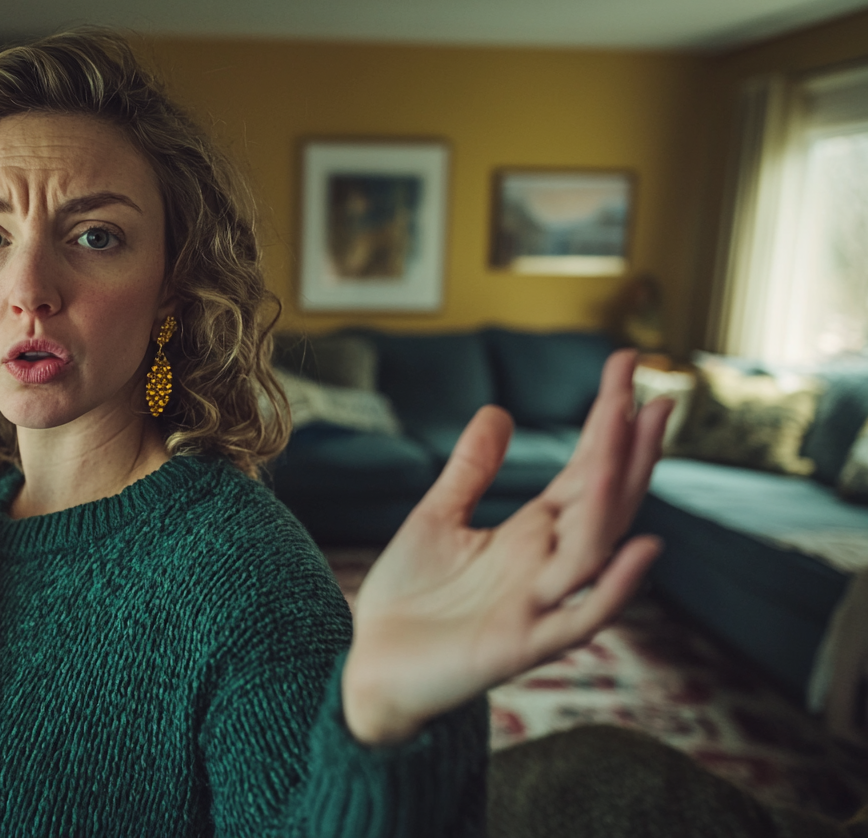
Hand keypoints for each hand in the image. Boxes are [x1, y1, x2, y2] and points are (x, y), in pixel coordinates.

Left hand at [343, 349, 670, 745]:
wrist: (373, 666)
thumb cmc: (409, 598)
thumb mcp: (436, 518)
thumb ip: (471, 471)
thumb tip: (499, 410)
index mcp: (531, 534)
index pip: (584, 470)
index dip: (607, 422)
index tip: (627, 366)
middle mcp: (546, 565)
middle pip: (604, 502)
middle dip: (630, 450)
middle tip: (658, 394)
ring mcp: (539, 605)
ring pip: (595, 547)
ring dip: (617, 495)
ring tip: (634, 440)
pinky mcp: (522, 645)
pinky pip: (581, 617)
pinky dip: (615, 586)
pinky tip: (641, 548)